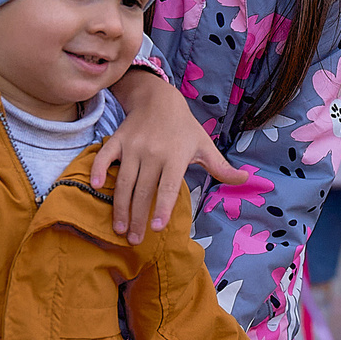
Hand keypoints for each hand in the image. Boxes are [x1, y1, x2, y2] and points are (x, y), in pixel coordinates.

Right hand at [92, 69, 239, 243]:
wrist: (160, 99)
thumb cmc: (184, 128)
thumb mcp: (205, 145)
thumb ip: (221, 167)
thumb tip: (247, 179)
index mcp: (175, 156)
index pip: (168, 187)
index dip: (163, 207)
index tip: (157, 228)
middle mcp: (153, 153)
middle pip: (143, 191)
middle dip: (137, 217)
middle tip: (134, 240)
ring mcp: (133, 146)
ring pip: (124, 181)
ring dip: (119, 206)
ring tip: (118, 228)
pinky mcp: (118, 140)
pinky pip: (105, 156)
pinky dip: (97, 169)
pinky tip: (93, 186)